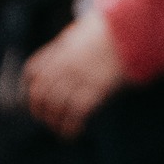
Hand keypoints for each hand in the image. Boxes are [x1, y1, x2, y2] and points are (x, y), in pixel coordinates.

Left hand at [24, 12, 125, 138]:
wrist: (134, 29)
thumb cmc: (114, 30)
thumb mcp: (85, 31)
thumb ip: (72, 44)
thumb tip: (68, 52)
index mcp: (60, 49)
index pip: (33, 72)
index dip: (29, 89)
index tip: (34, 100)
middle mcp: (64, 65)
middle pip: (41, 94)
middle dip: (40, 111)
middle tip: (47, 121)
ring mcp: (79, 78)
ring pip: (56, 107)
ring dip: (55, 123)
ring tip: (60, 130)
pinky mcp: (96, 90)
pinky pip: (75, 114)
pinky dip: (70, 127)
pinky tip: (72, 134)